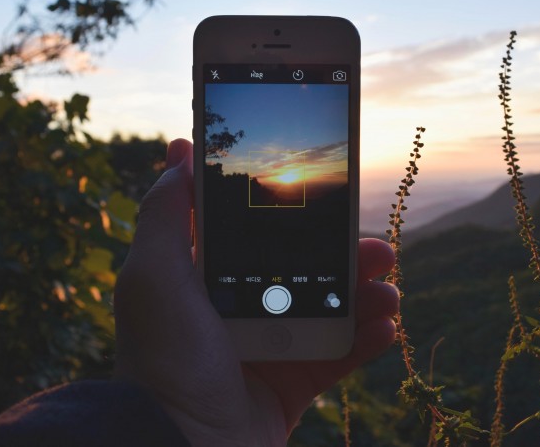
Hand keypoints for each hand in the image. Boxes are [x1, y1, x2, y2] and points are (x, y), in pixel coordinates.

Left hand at [113, 138, 398, 445]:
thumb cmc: (164, 361)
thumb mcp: (152, 278)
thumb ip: (166, 215)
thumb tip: (181, 156)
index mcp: (210, 279)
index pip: (256, 232)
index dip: (292, 211)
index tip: (327, 189)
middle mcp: (241, 307)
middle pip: (306, 267)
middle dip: (345, 253)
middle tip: (376, 246)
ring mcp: (270, 346)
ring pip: (331, 307)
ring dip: (367, 295)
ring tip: (387, 290)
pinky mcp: (292, 383)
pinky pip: (340, 356)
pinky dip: (367, 340)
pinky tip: (385, 327)